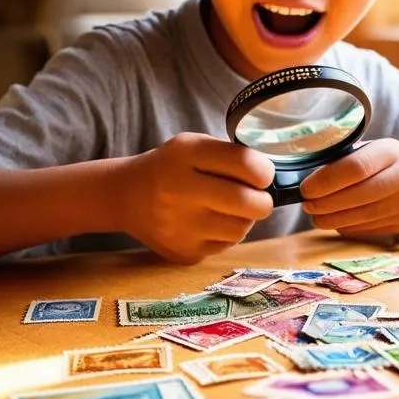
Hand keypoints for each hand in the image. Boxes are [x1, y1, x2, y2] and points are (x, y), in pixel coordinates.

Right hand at [114, 133, 274, 263]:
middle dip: (263, 201)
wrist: (126, 196)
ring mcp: (179, 226)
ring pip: (241, 229)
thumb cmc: (171, 167)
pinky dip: (225, 234)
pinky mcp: (182, 252)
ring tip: (229, 208)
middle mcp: (179, 190)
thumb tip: (272, 180)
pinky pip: (225, 246)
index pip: (247, 164)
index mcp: (187, 154)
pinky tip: (209, 222)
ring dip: (244, 219)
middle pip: (250, 203)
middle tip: (257, 197)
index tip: (262, 175)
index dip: (264, 171)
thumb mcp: (193, 145)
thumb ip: (230, 156)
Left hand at [300, 138, 398, 236]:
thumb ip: (336, 160)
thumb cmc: (369, 161)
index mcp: (393, 150)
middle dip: (328, 202)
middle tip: (307, 205)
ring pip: (364, 216)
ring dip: (334, 219)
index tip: (305, 188)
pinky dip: (346, 226)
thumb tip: (305, 179)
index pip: (357, 167)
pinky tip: (336, 219)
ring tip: (316, 215)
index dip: (327, 180)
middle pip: (362, 194)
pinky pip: (368, 229)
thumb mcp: (357, 150)